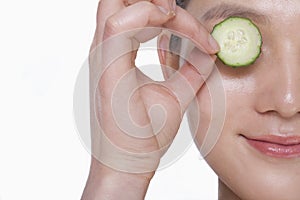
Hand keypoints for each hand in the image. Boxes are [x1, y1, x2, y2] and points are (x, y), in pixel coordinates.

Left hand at [83, 0, 218, 198]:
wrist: (120, 163)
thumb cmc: (139, 141)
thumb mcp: (173, 104)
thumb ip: (193, 72)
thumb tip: (207, 53)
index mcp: (110, 67)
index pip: (129, 17)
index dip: (166, 15)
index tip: (195, 34)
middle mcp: (99, 56)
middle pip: (115, 1)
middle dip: (151, 1)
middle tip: (177, 16)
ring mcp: (101, 57)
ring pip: (115, 9)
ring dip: (146, 8)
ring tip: (174, 22)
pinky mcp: (108, 62)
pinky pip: (120, 27)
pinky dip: (143, 22)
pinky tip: (161, 35)